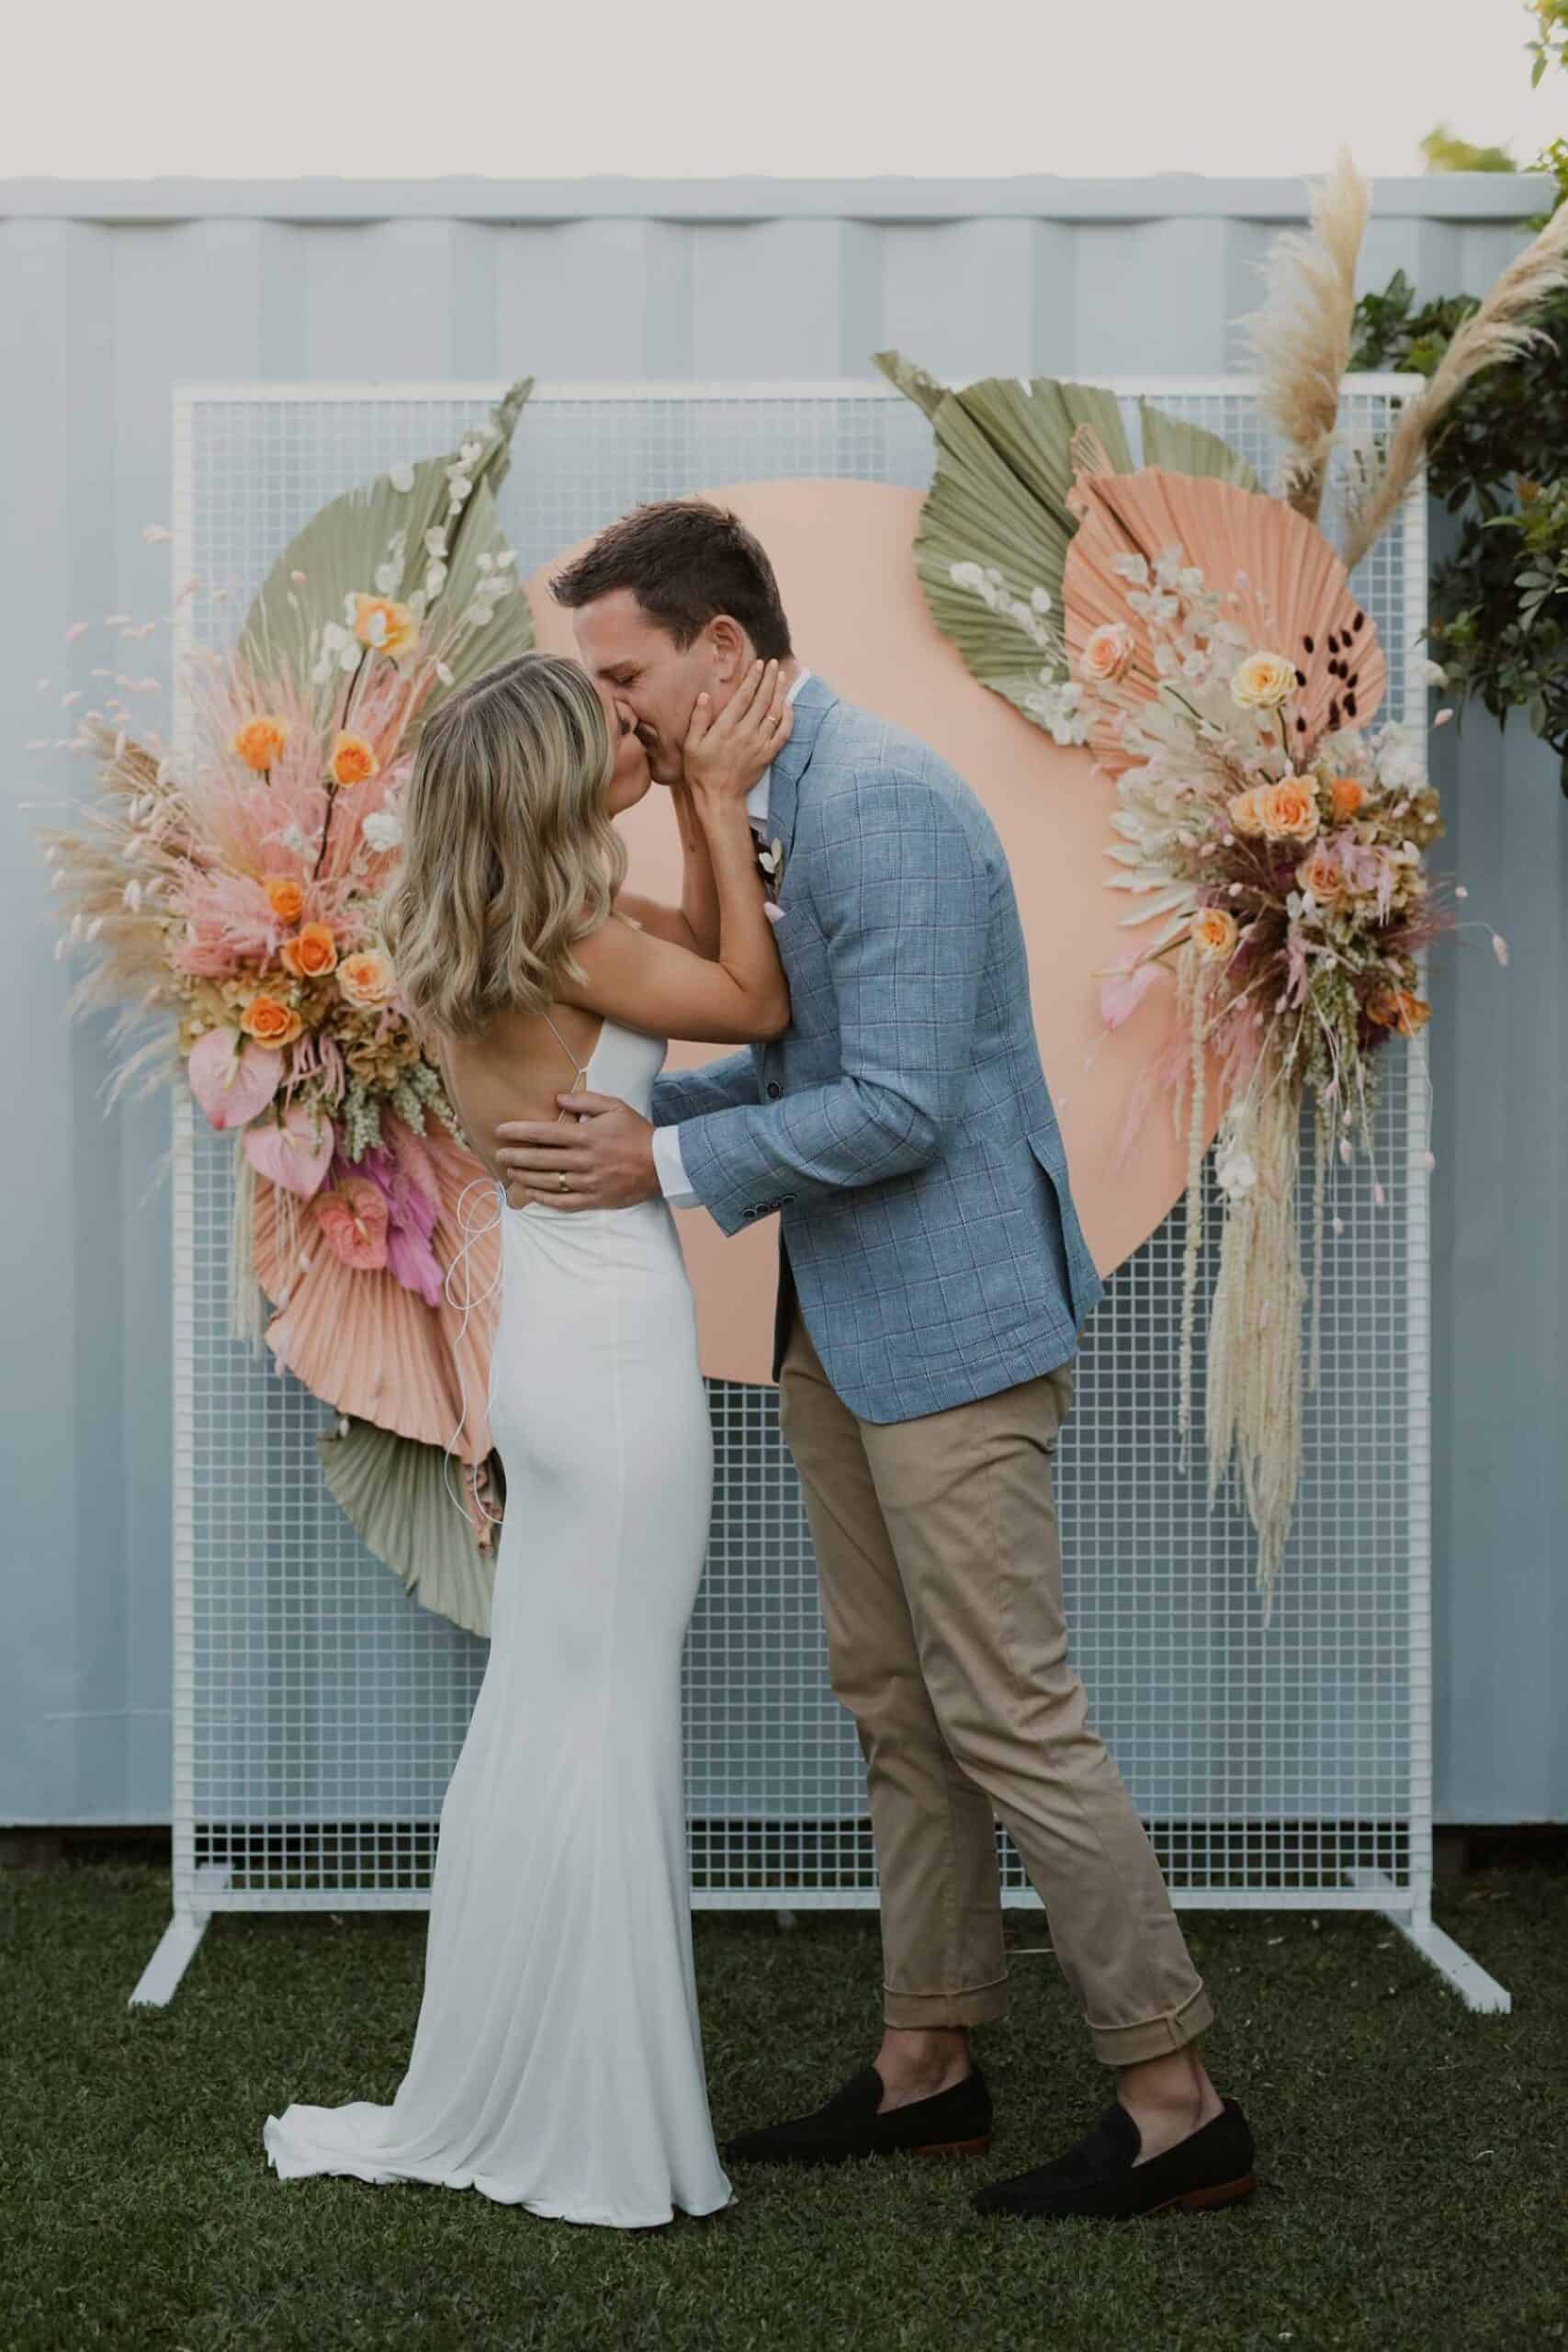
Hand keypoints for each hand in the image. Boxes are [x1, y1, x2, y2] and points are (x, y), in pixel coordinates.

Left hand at [494, 1092, 657, 1211]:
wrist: (662, 1164)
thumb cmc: (637, 1132)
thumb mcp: (615, 1107)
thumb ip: (585, 1100)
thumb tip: (558, 1098)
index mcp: (586, 1136)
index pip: (543, 1133)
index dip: (519, 1131)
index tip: (501, 1131)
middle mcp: (583, 1160)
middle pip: (540, 1159)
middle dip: (515, 1156)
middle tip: (497, 1154)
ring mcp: (588, 1182)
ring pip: (547, 1181)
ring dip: (525, 1177)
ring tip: (511, 1172)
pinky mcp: (594, 1199)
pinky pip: (563, 1202)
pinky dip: (544, 1198)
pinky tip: (531, 1193)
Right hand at [682, 658, 791, 804]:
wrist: (719, 798)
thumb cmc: (701, 771)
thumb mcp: (691, 745)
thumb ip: (698, 719)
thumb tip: (705, 696)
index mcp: (726, 728)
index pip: (744, 696)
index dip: (753, 678)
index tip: (759, 664)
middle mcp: (745, 733)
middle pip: (762, 700)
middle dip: (769, 679)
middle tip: (774, 663)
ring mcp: (759, 744)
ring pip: (774, 713)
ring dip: (779, 693)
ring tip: (782, 676)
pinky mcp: (768, 755)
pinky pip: (783, 733)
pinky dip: (788, 718)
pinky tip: (788, 706)